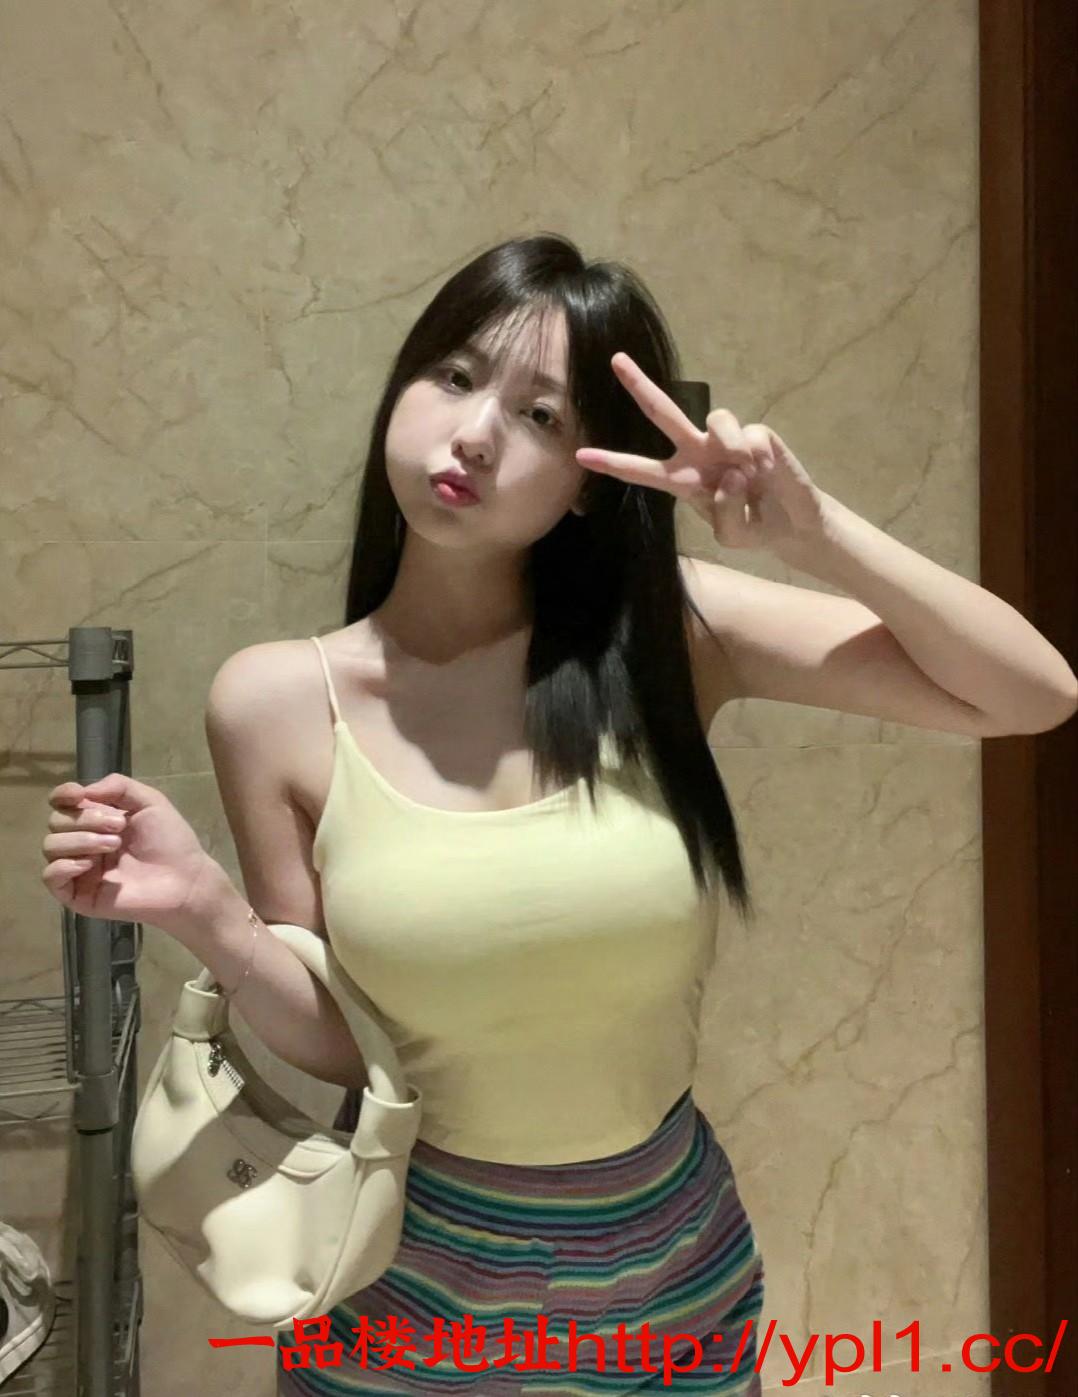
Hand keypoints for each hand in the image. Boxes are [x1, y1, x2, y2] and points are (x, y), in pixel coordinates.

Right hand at [41, 772, 222, 942]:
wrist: (184, 879)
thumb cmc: (170, 841)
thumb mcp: (151, 802)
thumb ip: (119, 787)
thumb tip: (84, 791)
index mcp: (96, 819)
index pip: (61, 803)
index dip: (63, 795)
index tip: (79, 795)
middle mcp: (82, 842)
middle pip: (56, 821)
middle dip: (86, 819)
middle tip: (119, 828)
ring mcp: (78, 869)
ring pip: (50, 846)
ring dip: (80, 841)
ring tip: (114, 845)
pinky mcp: (77, 895)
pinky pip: (49, 877)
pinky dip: (63, 866)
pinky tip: (88, 864)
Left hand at [575, 352, 829, 551]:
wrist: (790, 524)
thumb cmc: (751, 526)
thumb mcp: (731, 536)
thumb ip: (724, 512)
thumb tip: (732, 471)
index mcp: (682, 480)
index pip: (641, 471)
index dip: (613, 463)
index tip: (581, 456)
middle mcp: (698, 452)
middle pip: (662, 412)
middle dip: (639, 385)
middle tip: (615, 360)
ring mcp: (725, 440)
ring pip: (716, 418)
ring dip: (730, 446)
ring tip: (749, 475)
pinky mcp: (757, 435)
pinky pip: (751, 436)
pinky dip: (760, 460)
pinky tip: (768, 473)